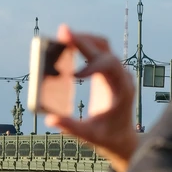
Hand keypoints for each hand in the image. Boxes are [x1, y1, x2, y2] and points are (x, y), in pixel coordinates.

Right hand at [45, 25, 138, 171]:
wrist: (122, 139)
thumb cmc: (107, 138)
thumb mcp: (89, 136)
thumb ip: (71, 127)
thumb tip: (50, 120)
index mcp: (121, 89)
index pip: (110, 66)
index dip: (92, 65)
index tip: (73, 74)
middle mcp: (121, 76)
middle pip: (104, 49)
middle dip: (83, 41)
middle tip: (62, 32)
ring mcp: (116, 72)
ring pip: (102, 45)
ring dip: (83, 39)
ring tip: (63, 35)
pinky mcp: (108, 72)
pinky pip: (97, 52)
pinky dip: (83, 46)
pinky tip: (67, 44)